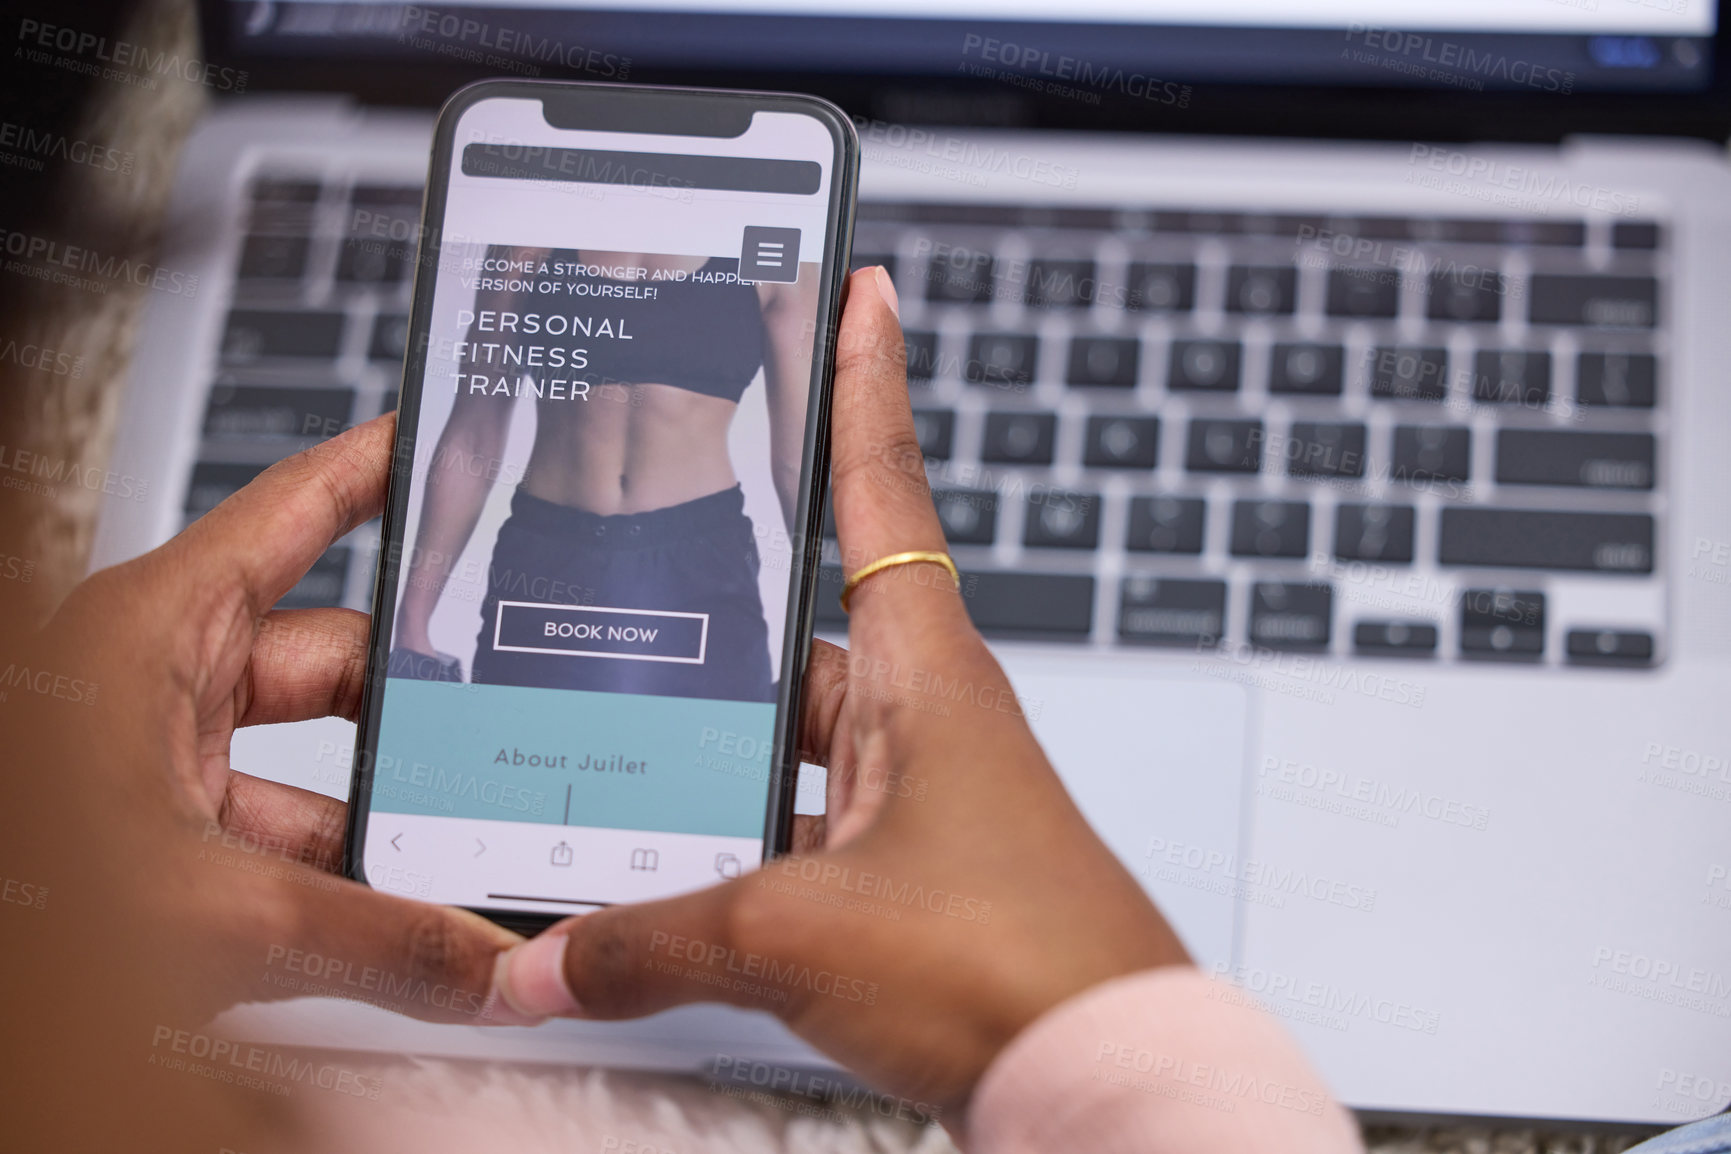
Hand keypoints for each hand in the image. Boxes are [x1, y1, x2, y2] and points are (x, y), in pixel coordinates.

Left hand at [5, 415, 527, 1030]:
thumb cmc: (3, 893)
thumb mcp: (203, 909)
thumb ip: (367, 941)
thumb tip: (484, 964)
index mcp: (156, 629)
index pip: (300, 509)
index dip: (384, 467)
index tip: (457, 436)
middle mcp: (160, 678)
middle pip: (338, 658)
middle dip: (421, 709)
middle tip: (510, 726)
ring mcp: (159, 756)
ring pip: (314, 761)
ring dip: (381, 815)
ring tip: (463, 849)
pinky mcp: (158, 830)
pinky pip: (280, 829)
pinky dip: (336, 870)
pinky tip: (394, 913)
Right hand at [495, 267, 1189, 1122]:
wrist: (1108, 1077)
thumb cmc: (1018, 967)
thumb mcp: (798, 936)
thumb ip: (651, 941)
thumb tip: (543, 961)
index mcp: (928, 673)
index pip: (884, 486)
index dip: (862, 382)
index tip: (855, 290)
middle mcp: (929, 720)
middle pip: (798, 635)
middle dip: (710, 635)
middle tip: (623, 607)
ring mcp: (922, 802)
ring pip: (792, 750)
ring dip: (716, 769)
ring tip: (614, 778)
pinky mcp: (913, 880)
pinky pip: (805, 836)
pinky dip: (741, 857)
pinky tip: (675, 896)